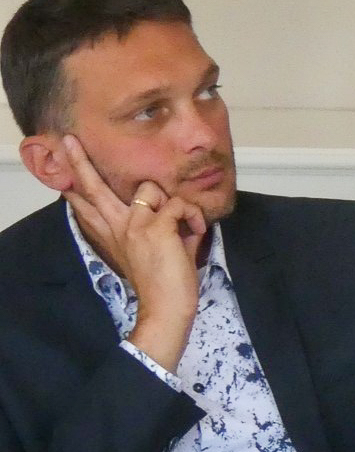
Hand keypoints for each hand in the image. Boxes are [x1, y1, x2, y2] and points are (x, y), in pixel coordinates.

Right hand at [60, 136, 205, 371]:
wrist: (166, 309)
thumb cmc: (167, 284)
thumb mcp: (161, 251)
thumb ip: (164, 230)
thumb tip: (180, 218)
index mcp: (116, 235)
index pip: (89, 208)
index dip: (75, 192)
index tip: (62, 178)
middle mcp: (119, 227)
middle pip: (94, 189)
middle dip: (81, 163)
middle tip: (69, 141)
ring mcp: (134, 225)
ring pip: (150, 188)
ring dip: (176, 204)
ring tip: (187, 225)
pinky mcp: (154, 228)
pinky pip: (179, 204)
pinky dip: (194, 216)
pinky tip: (196, 232)